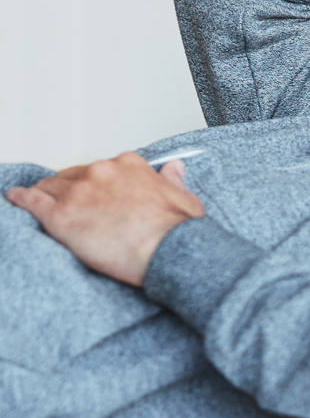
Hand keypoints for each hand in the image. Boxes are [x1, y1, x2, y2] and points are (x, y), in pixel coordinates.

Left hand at [5, 151, 204, 286]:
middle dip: (71, 189)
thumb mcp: (184, 199)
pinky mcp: (63, 216)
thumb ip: (173, 181)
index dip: (97, 183)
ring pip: (52, 187)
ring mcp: (80, 192)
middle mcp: (101, 172)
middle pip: (74, 176)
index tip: (96, 193)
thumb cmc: (178, 232)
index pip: (103, 169)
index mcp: (129, 166)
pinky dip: (22, 199)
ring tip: (39, 202)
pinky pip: (33, 202)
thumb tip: (173, 170)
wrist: (169, 251)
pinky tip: (16, 199)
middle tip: (70, 204)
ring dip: (46, 194)